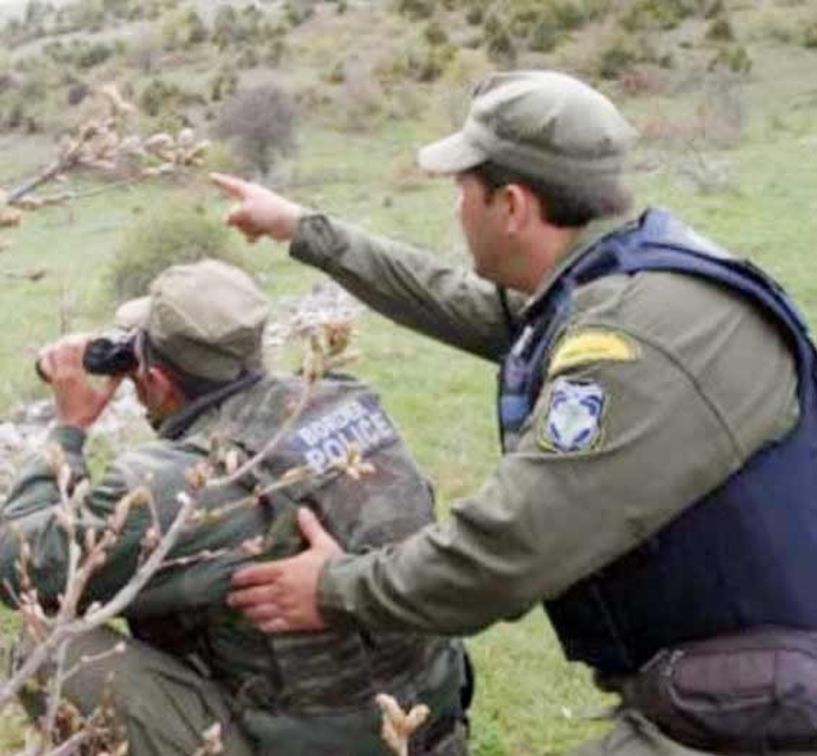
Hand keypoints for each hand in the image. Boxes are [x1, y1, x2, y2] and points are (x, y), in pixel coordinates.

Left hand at [37, 335, 122, 429]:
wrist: (70, 426)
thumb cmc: (88, 412)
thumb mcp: (105, 397)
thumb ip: (114, 382)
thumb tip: (126, 371)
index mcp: (75, 375)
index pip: (75, 349)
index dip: (83, 340)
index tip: (93, 338)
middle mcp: (62, 374)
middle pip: (63, 347)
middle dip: (74, 339)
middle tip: (85, 338)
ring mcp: (55, 377)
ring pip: (53, 352)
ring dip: (62, 345)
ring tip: (73, 342)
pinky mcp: (52, 381)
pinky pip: (47, 362)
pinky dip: (50, 354)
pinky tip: (57, 352)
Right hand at [210, 172, 306, 242]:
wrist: (290, 224)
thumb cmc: (268, 212)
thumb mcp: (245, 211)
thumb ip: (232, 215)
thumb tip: (225, 221)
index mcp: (248, 190)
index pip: (229, 184)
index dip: (219, 180)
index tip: (210, 176)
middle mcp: (251, 200)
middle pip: (233, 212)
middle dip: (239, 220)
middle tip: (252, 218)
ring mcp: (256, 212)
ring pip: (240, 224)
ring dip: (247, 228)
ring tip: (259, 226)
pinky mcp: (262, 224)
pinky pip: (249, 231)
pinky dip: (253, 235)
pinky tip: (258, 236)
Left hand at [228, 507, 342, 632]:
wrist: (347, 591)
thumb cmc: (334, 566)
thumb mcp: (322, 544)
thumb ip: (310, 528)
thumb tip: (303, 510)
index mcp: (284, 569)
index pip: (255, 573)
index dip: (242, 577)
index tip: (233, 579)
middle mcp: (280, 590)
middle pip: (252, 595)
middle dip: (239, 597)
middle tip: (231, 599)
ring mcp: (286, 608)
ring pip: (259, 612)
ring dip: (248, 612)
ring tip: (242, 612)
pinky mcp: (295, 622)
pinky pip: (273, 626)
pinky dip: (263, 625)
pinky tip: (259, 626)